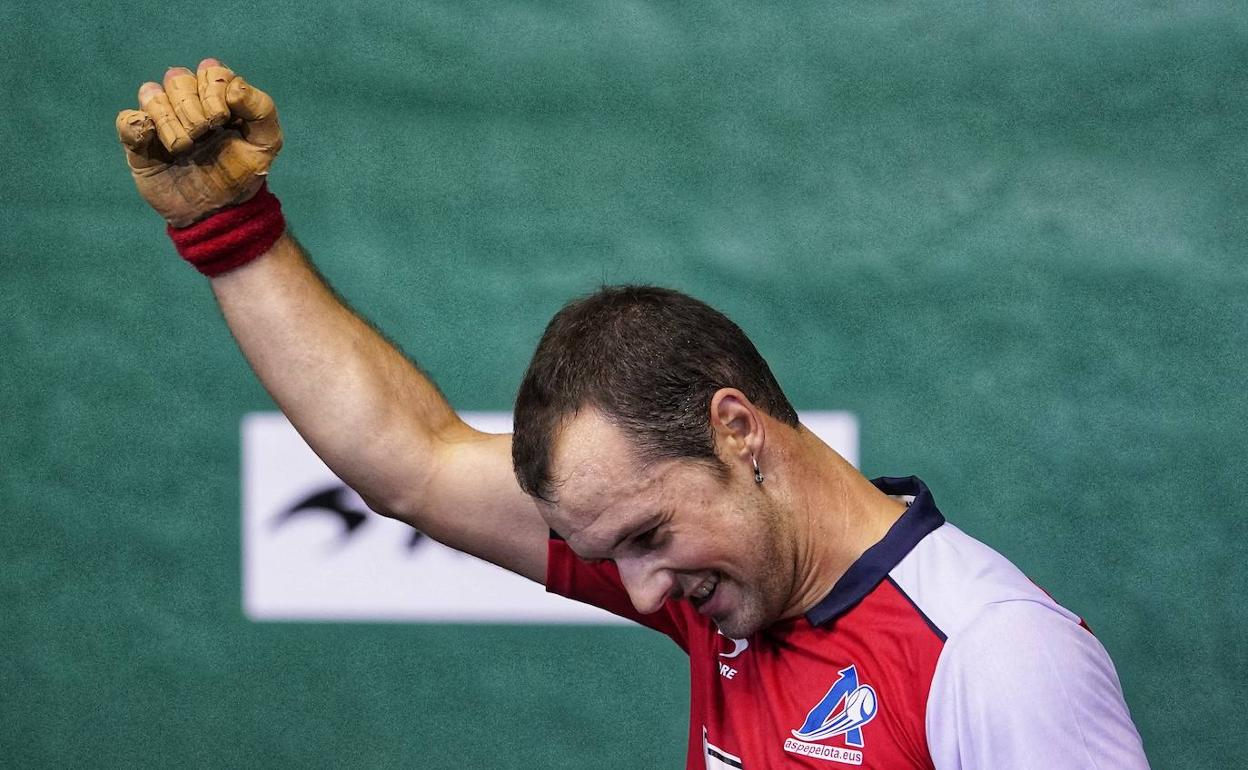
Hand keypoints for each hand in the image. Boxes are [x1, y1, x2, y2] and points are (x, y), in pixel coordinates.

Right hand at [115, 59, 282, 226]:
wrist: (217, 212)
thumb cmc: (242, 173)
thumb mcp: (266, 144)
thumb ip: (262, 109)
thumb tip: (233, 87)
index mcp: (217, 95)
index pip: (210, 69)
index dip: (213, 90)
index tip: (223, 119)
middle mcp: (187, 101)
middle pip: (178, 77)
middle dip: (192, 108)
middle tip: (203, 134)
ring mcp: (160, 119)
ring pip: (151, 93)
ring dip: (169, 121)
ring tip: (183, 148)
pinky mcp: (139, 140)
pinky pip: (127, 119)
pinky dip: (137, 127)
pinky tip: (152, 143)